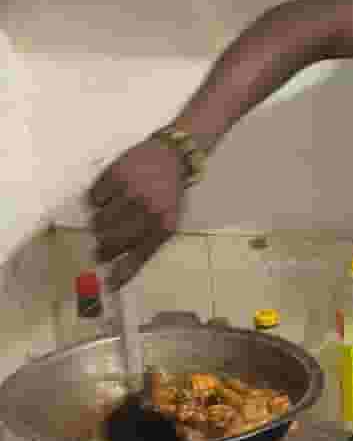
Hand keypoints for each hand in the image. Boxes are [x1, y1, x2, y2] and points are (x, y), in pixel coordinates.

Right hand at [87, 138, 187, 285]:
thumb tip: (116, 277)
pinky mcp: (115, 174)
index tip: (107, 284)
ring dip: (99, 223)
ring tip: (111, 214)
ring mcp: (131, 191)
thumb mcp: (167, 223)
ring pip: (97, 222)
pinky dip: (97, 200)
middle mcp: (148, 209)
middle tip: (102, 245)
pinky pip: (93, 199)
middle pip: (109, 242)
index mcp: (163, 226)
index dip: (119, 274)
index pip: (136, 259)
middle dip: (102, 247)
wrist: (171, 155)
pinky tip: (111, 195)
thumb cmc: (168, 194)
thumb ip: (144, 249)